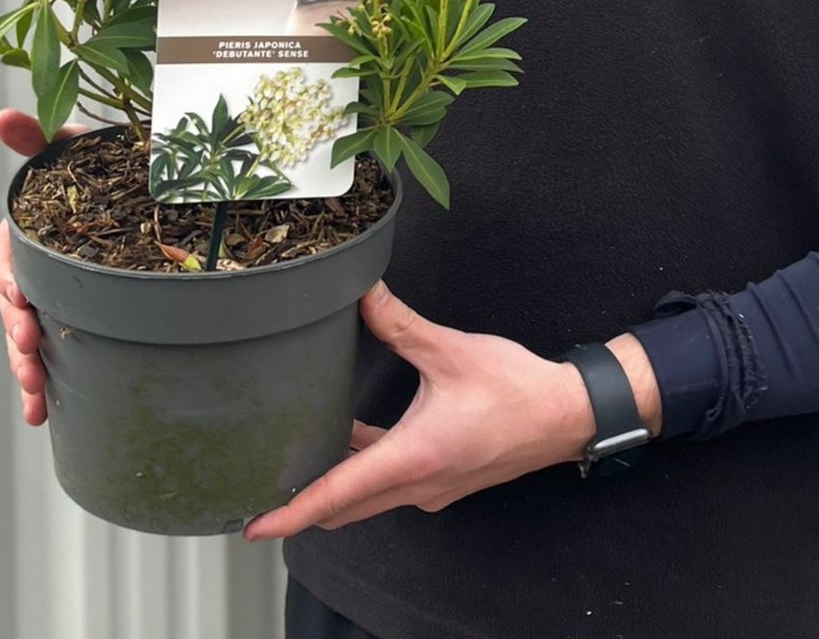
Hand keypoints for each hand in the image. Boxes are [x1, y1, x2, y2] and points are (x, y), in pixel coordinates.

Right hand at [0, 109, 82, 425]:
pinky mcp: (79, 317)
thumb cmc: (104, 168)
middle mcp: (39, 266)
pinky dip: (45, 386)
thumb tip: (2, 115)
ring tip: (36, 392)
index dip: (8, 277)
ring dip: (26, 366)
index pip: (7, 257)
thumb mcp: (74, 153)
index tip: (18, 296)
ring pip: (30, 336)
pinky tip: (43, 416)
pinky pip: (57, 353)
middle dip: (16, 332)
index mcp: (31, 231)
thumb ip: (39, 138)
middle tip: (29, 349)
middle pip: (14, 306)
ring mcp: (57, 295)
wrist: (147, 189)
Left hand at [242, 285, 660, 539]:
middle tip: (262, 486)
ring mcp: (432, 489)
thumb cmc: (514, 388)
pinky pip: (390, 486)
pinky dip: (365, 470)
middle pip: (344, 508)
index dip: (292, 513)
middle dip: (301, 504)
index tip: (254, 525)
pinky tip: (355, 434)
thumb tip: (362, 293)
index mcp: (414, 457)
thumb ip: (400, 324)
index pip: (338, 495)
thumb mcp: (450, 350)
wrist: (564, 415)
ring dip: (335, 485)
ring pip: (367, 499)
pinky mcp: (443, 481)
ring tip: (298, 456)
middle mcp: (418, 485)